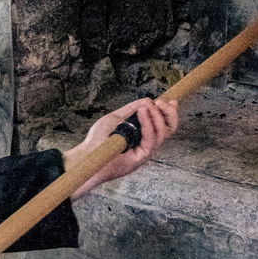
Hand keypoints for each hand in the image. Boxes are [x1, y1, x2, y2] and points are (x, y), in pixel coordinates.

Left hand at [62, 97, 179, 198]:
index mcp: (143, 136)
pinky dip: (148, 124)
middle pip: (169, 130)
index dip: (170, 113)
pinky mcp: (140, 158)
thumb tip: (147, 100)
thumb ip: (131, 110)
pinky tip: (142, 112)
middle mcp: (147, 144)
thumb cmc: (99, 140)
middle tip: (161, 102)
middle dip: (169, 114)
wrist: (87, 155)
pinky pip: (150, 139)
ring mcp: (145, 152)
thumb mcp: (116, 118)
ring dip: (156, 116)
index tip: (169, 100)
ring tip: (146, 106)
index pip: (164, 125)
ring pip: (162, 134)